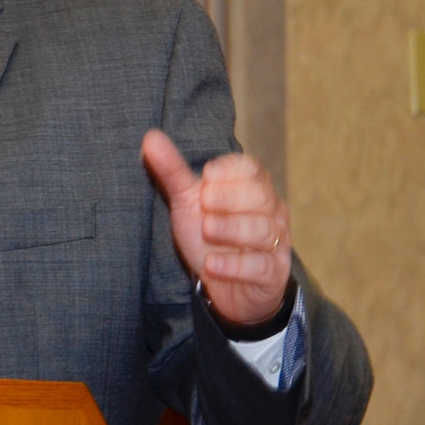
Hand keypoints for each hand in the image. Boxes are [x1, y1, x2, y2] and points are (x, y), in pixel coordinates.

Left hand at [141, 129, 290, 324]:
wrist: (225, 286)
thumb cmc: (209, 236)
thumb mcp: (187, 202)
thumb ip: (172, 170)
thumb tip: (150, 137)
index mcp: (252, 187)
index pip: (251, 168)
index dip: (229, 170)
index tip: (205, 177)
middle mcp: (270, 212)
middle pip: (260, 196)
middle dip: (230, 198)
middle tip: (203, 204)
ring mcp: (275, 243)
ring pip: (263, 230)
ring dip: (232, 229)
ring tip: (206, 231)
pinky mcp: (273, 274)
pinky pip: (261, 266)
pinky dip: (235, 265)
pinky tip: (212, 265)